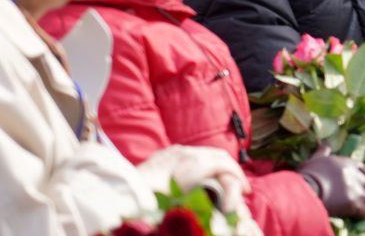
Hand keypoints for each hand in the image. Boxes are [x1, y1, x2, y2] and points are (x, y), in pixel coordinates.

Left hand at [138, 145, 252, 216]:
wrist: (121, 192)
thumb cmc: (151, 202)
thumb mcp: (184, 203)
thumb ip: (207, 198)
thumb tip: (225, 212)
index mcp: (193, 164)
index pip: (224, 164)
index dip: (237, 177)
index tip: (244, 190)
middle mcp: (185, 153)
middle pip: (217, 155)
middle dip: (231, 169)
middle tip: (240, 185)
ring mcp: (173, 152)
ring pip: (204, 153)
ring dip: (216, 166)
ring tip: (223, 182)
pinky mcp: (164, 154)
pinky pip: (189, 155)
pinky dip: (201, 165)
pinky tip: (200, 177)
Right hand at [297, 144, 364, 218]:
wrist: (307, 191)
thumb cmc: (308, 175)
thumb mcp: (314, 160)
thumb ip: (323, 152)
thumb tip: (327, 144)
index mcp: (346, 163)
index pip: (361, 168)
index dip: (361, 176)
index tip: (357, 182)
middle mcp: (354, 174)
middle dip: (363, 190)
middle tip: (357, 197)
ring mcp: (356, 189)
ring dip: (362, 202)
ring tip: (355, 208)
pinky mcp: (355, 204)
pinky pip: (363, 211)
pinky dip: (360, 214)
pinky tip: (355, 216)